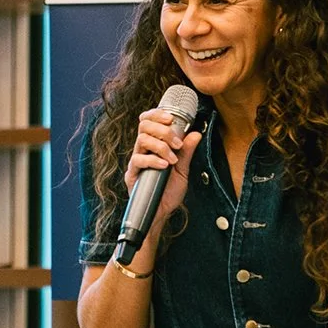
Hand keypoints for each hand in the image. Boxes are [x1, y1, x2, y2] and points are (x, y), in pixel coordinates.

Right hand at [125, 108, 202, 240]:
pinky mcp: (132, 174)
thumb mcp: (183, 170)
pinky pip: (138, 160)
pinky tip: (164, 166)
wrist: (161, 213)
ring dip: (161, 146)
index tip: (171, 118)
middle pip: (144, 126)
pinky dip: (153, 160)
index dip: (157, 114)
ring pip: (141, 140)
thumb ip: (187, 152)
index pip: (148, 121)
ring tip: (173, 159)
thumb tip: (195, 134)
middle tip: (176, 142)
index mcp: (153, 145)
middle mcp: (143, 150)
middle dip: (162, 130)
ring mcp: (136, 161)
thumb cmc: (169, 191)